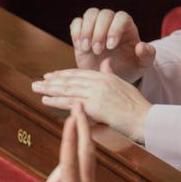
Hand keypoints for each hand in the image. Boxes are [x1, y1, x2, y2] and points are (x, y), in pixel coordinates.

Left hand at [31, 64, 151, 142]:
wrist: (145, 119)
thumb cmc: (136, 107)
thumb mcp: (124, 85)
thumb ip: (112, 73)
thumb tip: (107, 62)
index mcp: (106, 77)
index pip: (80, 73)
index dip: (64, 74)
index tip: (52, 75)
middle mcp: (99, 82)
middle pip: (71, 79)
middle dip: (53, 80)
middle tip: (38, 81)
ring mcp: (96, 92)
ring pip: (67, 88)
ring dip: (49, 88)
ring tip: (36, 88)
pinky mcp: (94, 104)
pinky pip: (70, 101)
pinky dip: (56, 100)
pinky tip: (45, 100)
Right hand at [70, 8, 155, 81]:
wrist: (109, 77)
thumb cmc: (127, 70)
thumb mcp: (141, 66)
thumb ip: (147, 56)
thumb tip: (141, 46)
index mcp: (127, 27)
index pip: (121, 18)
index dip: (115, 29)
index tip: (111, 46)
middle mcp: (111, 23)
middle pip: (104, 14)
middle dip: (99, 32)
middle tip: (97, 51)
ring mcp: (95, 26)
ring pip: (90, 14)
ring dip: (86, 30)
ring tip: (86, 47)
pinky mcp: (81, 33)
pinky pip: (76, 22)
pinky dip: (76, 32)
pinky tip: (80, 46)